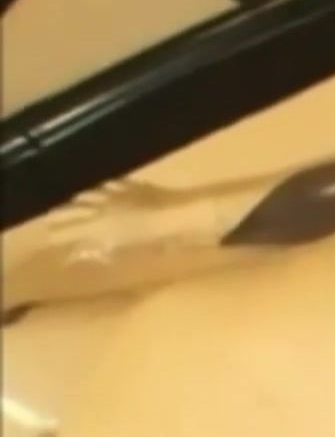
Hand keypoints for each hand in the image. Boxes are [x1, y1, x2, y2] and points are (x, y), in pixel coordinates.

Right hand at [46, 179, 179, 264]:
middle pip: (75, 208)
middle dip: (61, 213)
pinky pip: (113, 184)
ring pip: (90, 193)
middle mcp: (103, 206)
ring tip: (72, 201)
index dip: (58, 233)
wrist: (181, 215)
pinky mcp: (135, 186)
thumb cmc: (157, 241)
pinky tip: (103, 187)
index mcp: (99, 226)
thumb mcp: (127, 250)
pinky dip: (104, 188)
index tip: (49, 235)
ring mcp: (119, 193)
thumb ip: (103, 250)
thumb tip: (82, 252)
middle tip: (52, 216)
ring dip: (79, 199)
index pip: (70, 229)